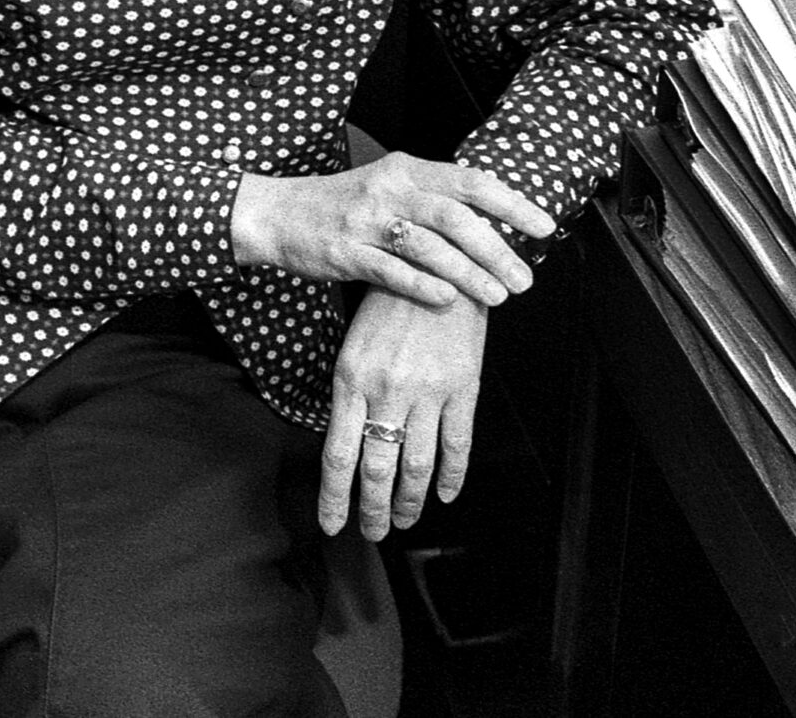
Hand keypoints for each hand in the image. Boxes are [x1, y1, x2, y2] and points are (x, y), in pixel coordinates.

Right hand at [231, 151, 553, 309]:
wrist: (278, 214)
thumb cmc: (343, 205)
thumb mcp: (391, 187)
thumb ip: (435, 200)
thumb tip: (494, 224)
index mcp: (408, 170)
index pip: (471, 181)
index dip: (512, 204)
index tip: (545, 227)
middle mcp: (390, 189)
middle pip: (456, 216)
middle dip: (497, 248)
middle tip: (525, 278)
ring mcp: (365, 221)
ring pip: (428, 245)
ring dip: (468, 272)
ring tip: (498, 296)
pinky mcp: (343, 252)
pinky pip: (390, 270)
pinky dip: (422, 285)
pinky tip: (448, 301)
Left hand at [320, 289, 487, 540]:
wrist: (437, 261)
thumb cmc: (389, 304)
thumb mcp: (353, 345)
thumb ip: (348, 395)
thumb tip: (346, 447)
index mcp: (351, 379)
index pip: (338, 456)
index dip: (334, 498)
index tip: (333, 525)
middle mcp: (387, 390)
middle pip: (377, 468)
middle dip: (373, 510)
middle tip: (373, 533)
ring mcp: (428, 391)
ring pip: (416, 464)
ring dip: (409, 501)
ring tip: (404, 520)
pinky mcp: (463, 386)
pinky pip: (458, 443)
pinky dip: (452, 475)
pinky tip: (444, 494)